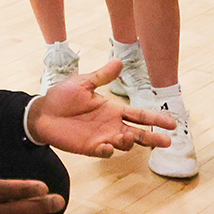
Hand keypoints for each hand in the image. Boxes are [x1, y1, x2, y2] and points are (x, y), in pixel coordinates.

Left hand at [26, 61, 174, 158]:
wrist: (41, 112)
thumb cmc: (61, 97)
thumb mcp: (83, 83)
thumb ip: (102, 76)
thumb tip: (119, 61)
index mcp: (112, 109)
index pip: (139, 115)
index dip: (155, 119)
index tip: (172, 124)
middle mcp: (111, 125)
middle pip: (138, 133)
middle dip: (152, 138)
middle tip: (167, 142)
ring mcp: (102, 137)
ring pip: (124, 144)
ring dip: (129, 141)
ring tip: (128, 136)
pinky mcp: (89, 148)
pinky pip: (104, 152)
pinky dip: (108, 150)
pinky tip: (108, 146)